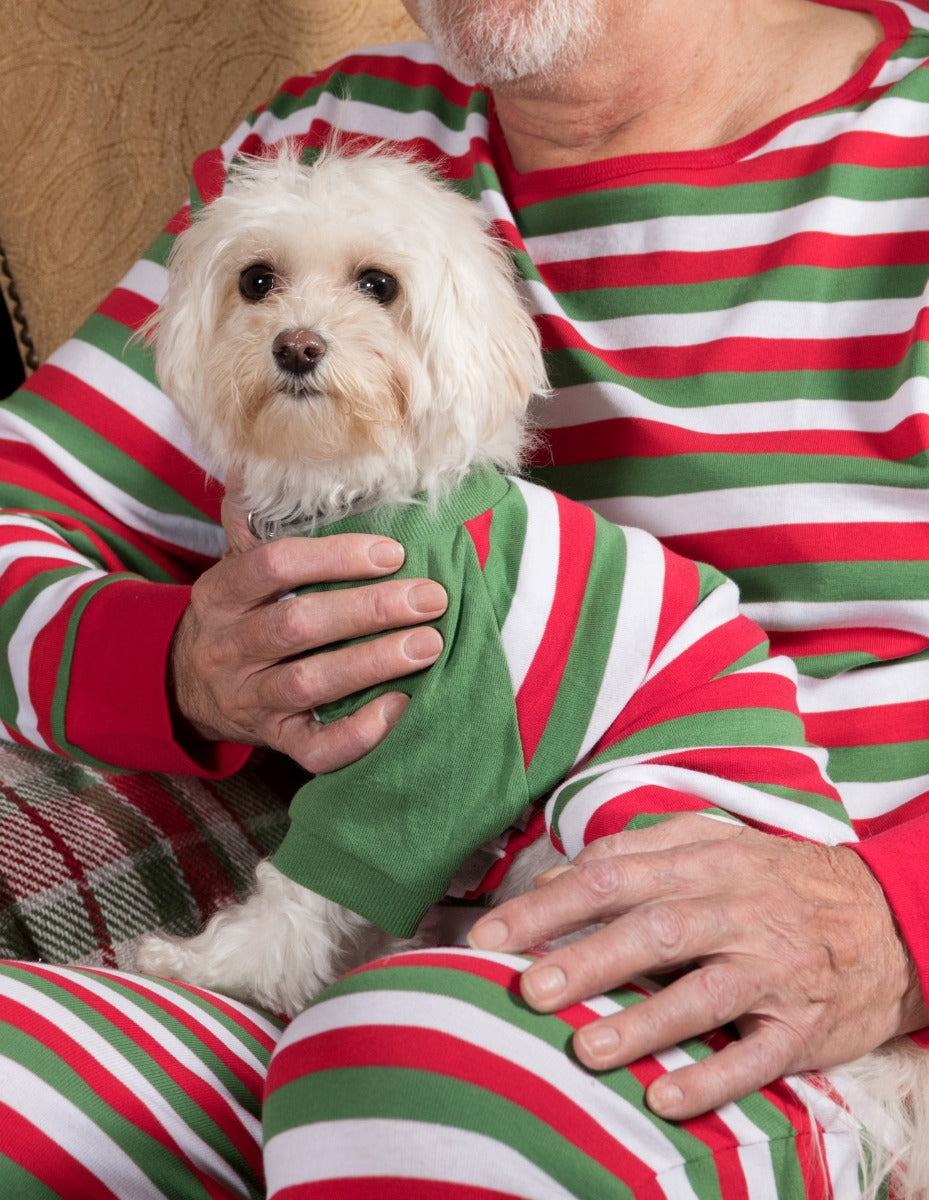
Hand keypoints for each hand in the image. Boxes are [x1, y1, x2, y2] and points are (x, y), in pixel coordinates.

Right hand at [169, 480, 446, 771]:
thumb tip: (257, 459)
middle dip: (369, 610)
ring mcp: (250, 698)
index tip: (392, 552)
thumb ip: (252, 518)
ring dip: (373, 663)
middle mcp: (231, 647)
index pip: (273, 566)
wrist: (185, 686)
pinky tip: (399, 707)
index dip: (333, 557)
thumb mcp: (232, 564)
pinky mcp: (274, 740)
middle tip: (430, 597)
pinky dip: (358, 734)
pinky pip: (314, 749)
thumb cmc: (234, 614)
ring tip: (430, 644)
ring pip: (309, 684)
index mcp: (223, 594)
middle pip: (298, 626)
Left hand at [469, 815, 927, 1118]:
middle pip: (654, 930)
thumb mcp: (717, 844)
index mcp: (708, 862)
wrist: (888, 920)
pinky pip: (756, 1057)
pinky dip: (710, 1078)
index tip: (493, 934)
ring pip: (702, 995)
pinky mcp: (802, 1026)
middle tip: (528, 988)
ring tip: (584, 1049)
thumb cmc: (779, 880)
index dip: (550, 903)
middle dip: (586, 959)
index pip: (614, 875)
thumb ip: (641, 852)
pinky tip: (662, 1098)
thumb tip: (562, 872)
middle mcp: (738, 911)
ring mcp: (772, 970)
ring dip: (642, 1023)